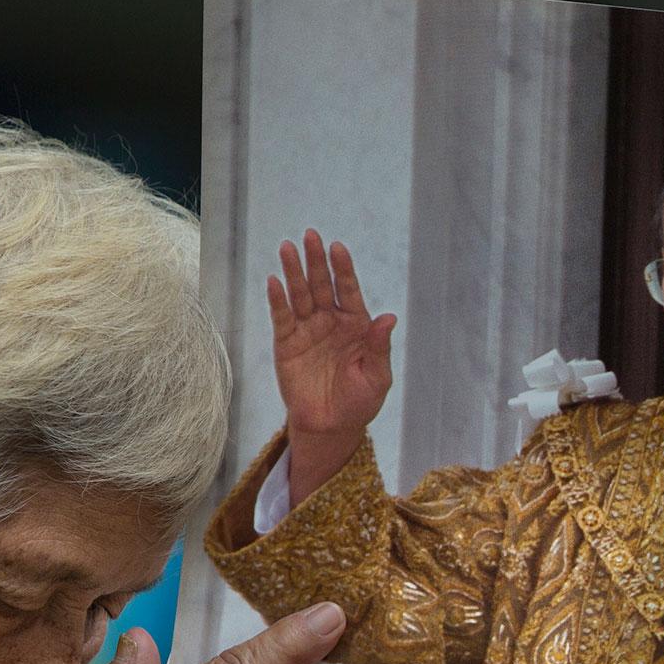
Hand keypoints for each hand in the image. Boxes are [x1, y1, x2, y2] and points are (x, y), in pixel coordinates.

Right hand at [268, 229, 395, 498]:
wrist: (331, 426)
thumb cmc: (359, 401)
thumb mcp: (377, 377)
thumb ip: (379, 347)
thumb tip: (389, 318)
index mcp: (356, 325)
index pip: (349, 290)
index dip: (344, 269)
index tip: (338, 248)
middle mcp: (330, 321)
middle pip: (323, 285)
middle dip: (316, 261)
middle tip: (311, 236)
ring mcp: (308, 330)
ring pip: (300, 295)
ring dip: (294, 272)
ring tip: (288, 248)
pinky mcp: (287, 343)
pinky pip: (282, 317)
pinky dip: (278, 300)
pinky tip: (274, 281)